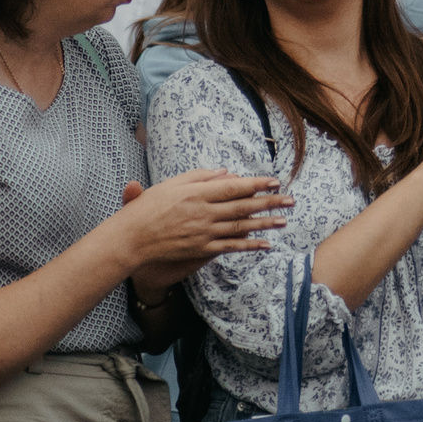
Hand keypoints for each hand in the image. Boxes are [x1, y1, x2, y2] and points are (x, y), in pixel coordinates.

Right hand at [115, 170, 289, 279]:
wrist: (131, 239)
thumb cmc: (149, 208)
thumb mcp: (171, 184)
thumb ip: (199, 177)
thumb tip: (226, 173)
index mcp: (197, 193)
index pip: (234, 187)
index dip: (256, 184)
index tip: (275, 181)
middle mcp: (204, 213)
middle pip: (242, 206)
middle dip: (269, 202)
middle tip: (291, 200)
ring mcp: (203, 232)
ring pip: (240, 227)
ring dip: (264, 223)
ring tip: (284, 220)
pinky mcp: (201, 249)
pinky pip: (230, 247)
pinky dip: (249, 245)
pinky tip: (265, 244)